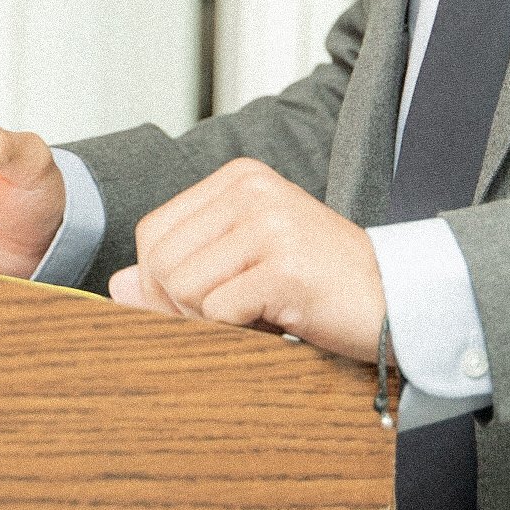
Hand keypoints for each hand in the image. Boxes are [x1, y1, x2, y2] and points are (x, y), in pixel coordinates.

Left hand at [109, 158, 385, 361]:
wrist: (394, 300)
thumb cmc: (318, 284)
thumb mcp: (243, 264)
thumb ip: (182, 267)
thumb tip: (116, 285)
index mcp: (239, 178)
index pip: (154, 232)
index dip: (159, 282)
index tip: (198, 306)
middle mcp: (252, 189)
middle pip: (160, 260)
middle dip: (177, 307)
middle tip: (224, 321)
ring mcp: (270, 222)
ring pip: (183, 286)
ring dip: (207, 322)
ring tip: (252, 319)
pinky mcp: (285, 264)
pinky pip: (218, 311)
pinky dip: (236, 331)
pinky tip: (273, 322)